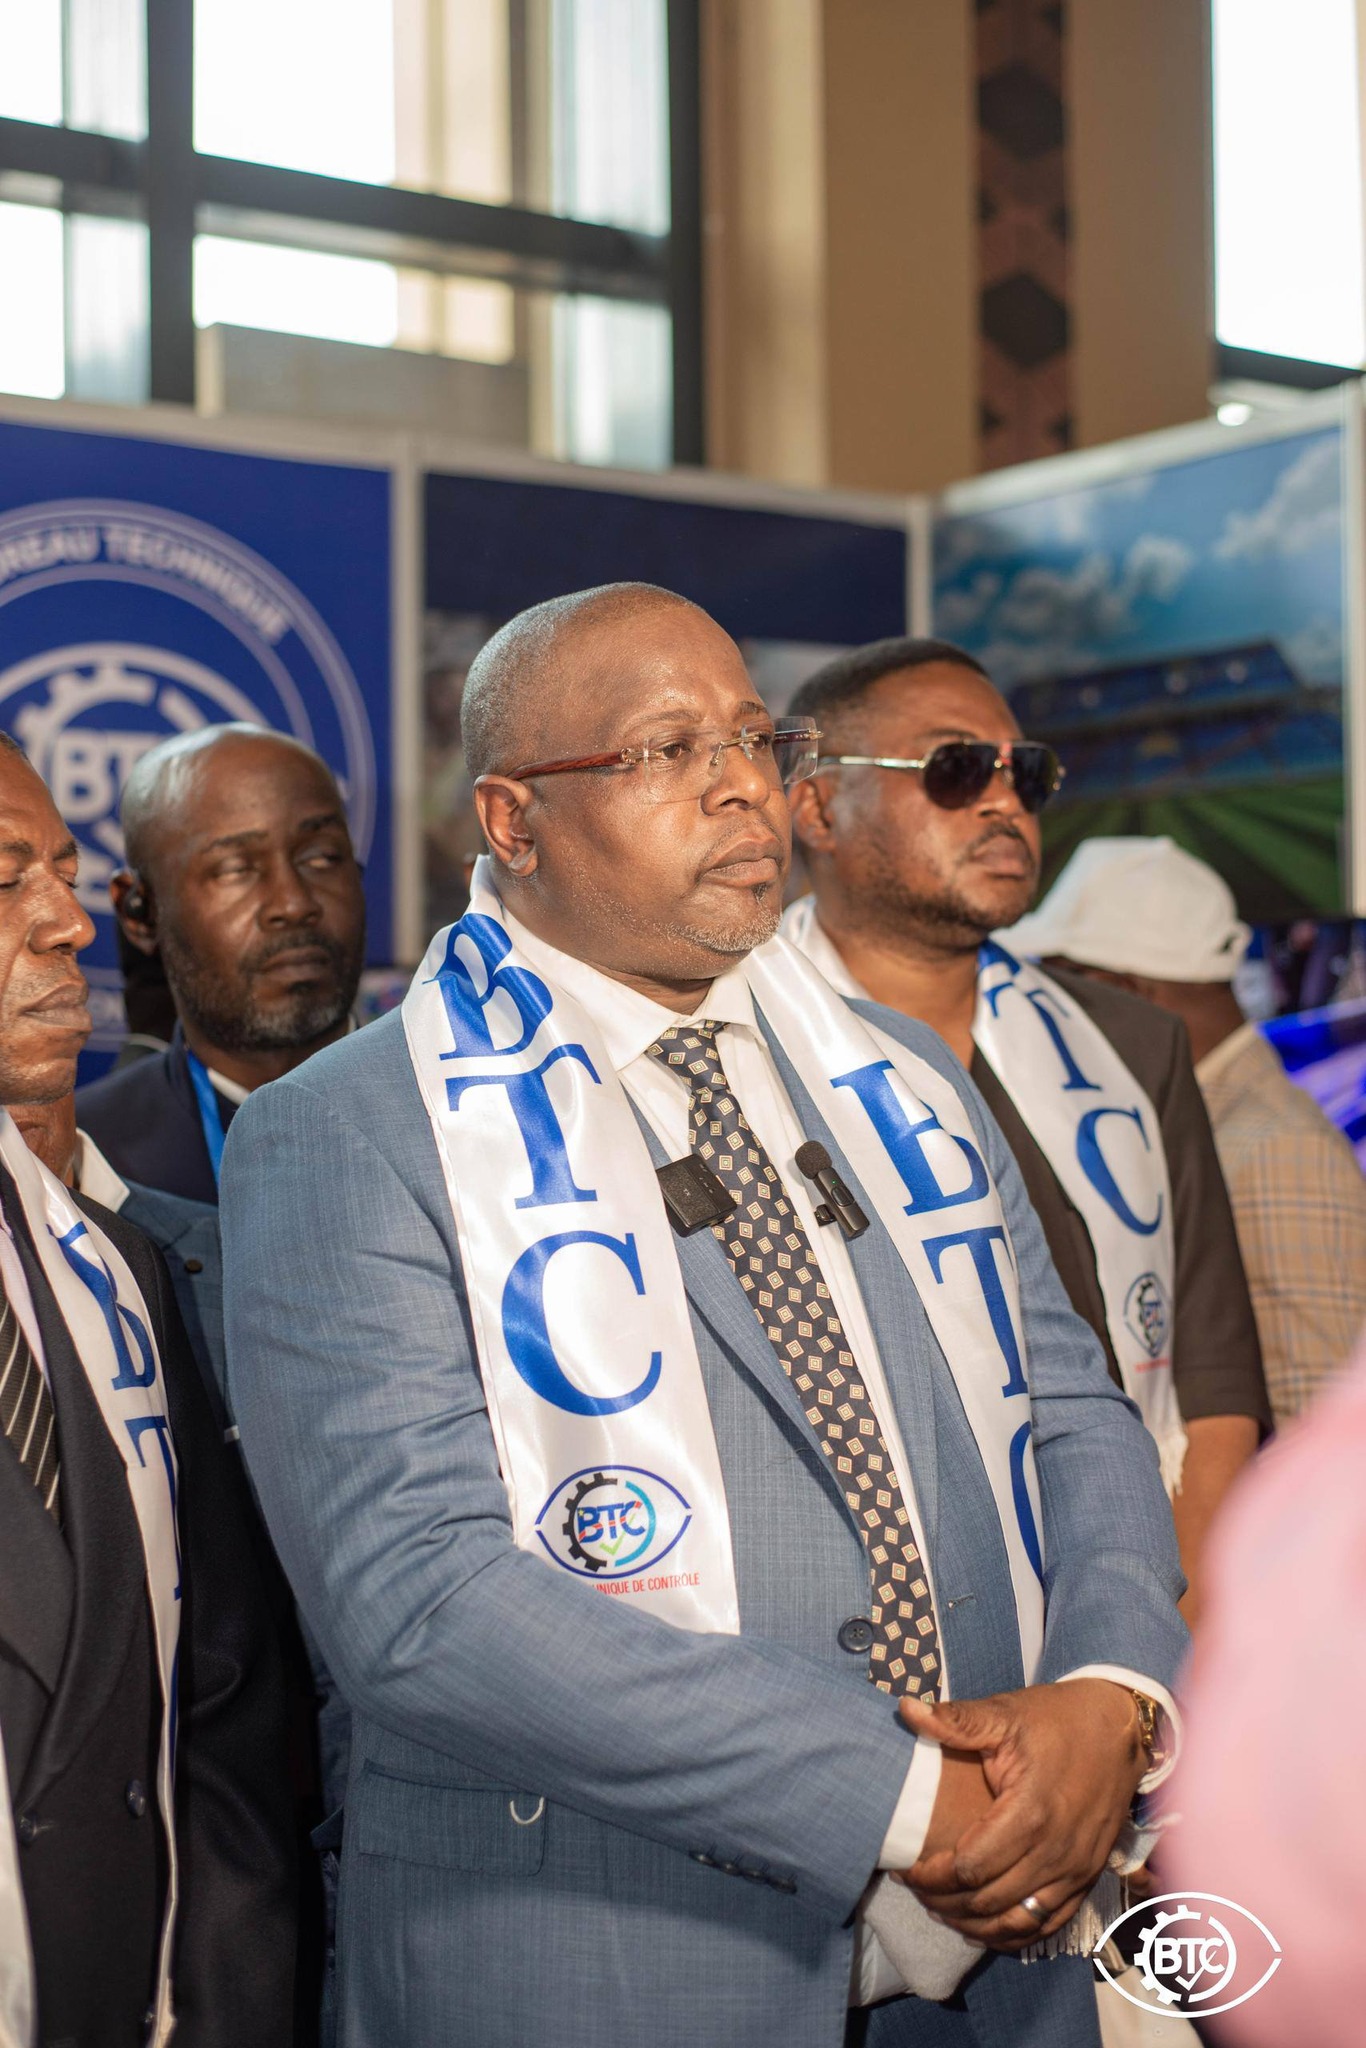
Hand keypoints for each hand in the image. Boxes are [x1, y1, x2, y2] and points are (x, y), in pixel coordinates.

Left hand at [898, 1680, 1145, 1949]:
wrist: (1118, 1729)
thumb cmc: (1056, 1720)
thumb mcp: (1005, 1714)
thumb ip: (956, 1721)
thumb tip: (906, 1709)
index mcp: (1030, 1813)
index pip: (969, 1868)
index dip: (931, 1875)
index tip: (904, 1869)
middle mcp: (1055, 1852)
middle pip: (988, 1901)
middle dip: (944, 1900)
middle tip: (914, 1889)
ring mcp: (1075, 1870)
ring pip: (1016, 1921)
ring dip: (974, 1923)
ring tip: (940, 1908)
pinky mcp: (1087, 1877)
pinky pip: (1047, 1923)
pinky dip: (1012, 1932)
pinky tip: (983, 1924)